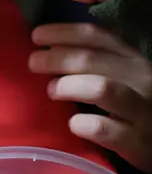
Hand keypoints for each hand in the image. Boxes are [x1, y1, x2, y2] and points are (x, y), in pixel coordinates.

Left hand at [29, 23, 151, 172]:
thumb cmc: (134, 106)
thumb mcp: (122, 76)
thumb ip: (94, 61)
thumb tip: (47, 50)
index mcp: (133, 58)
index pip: (96, 36)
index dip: (62, 33)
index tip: (36, 36)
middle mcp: (141, 78)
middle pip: (91, 59)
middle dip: (55, 58)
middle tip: (33, 64)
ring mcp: (142, 110)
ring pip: (100, 88)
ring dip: (68, 86)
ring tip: (52, 91)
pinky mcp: (137, 141)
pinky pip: (102, 128)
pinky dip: (81, 124)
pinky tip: (72, 124)